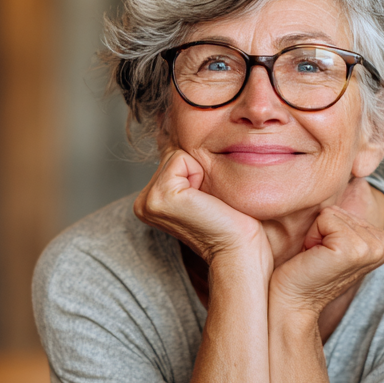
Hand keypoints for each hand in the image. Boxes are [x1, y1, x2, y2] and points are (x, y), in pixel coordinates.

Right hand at [134, 148, 269, 268]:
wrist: (240, 249)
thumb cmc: (231, 223)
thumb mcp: (203, 189)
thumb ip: (187, 167)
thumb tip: (180, 133)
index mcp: (150, 202)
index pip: (171, 159)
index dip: (196, 172)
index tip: (205, 202)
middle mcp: (144, 202)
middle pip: (172, 154)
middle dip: (197, 171)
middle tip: (208, 202)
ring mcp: (148, 201)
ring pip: (177, 155)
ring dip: (200, 172)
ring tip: (206, 202)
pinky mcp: (160, 197)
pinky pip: (181, 159)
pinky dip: (199, 174)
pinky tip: (204, 200)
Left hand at [269, 179, 383, 318]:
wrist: (292, 302)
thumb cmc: (305, 271)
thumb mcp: (331, 237)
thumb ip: (341, 215)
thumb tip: (337, 179)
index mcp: (383, 240)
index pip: (347, 204)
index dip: (327, 227)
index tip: (325, 252)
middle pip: (340, 206)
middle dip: (322, 230)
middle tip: (318, 256)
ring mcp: (370, 247)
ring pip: (331, 212)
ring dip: (317, 234)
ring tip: (316, 258)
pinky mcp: (352, 249)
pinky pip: (326, 218)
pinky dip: (313, 236)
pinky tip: (314, 258)